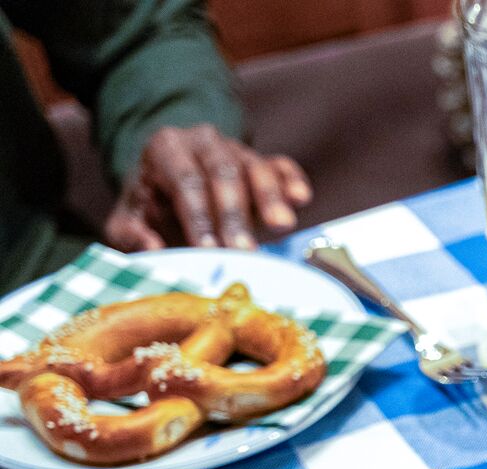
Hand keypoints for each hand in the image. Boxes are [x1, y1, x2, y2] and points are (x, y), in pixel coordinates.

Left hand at [105, 124, 310, 251]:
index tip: (208, 250)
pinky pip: (282, 167)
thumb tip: (153, 248)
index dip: (198, 216)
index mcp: (166, 149)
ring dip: (270, 199)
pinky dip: (293, 181)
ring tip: (281, 226)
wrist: (173, 181)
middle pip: (223, 173)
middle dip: (235, 215)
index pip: (185, 181)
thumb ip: (132, 235)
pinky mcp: (266, 163)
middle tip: (245, 250)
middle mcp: (204, 142)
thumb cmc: (152, 207)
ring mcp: (239, 150)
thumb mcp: (129, 219)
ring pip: (256, 168)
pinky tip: (301, 199)